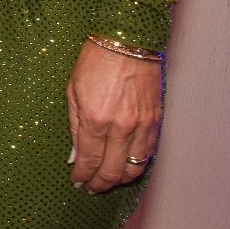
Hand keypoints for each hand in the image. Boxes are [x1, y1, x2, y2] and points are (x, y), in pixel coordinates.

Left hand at [67, 41, 162, 191]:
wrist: (127, 41)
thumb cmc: (95, 61)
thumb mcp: (73, 91)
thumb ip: (75, 127)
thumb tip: (77, 155)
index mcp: (96, 119)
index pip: (89, 161)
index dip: (83, 176)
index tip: (77, 182)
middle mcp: (121, 127)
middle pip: (112, 171)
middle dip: (100, 184)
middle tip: (91, 188)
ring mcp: (142, 126)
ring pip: (135, 168)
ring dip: (120, 179)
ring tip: (108, 180)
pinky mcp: (156, 121)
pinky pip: (148, 154)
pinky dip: (138, 165)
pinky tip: (127, 165)